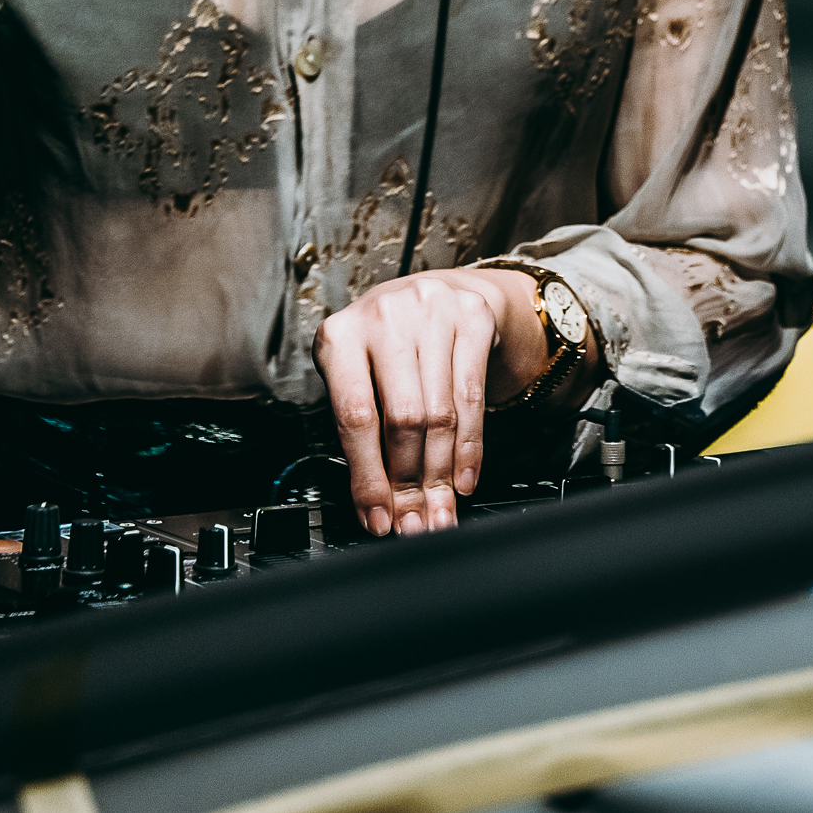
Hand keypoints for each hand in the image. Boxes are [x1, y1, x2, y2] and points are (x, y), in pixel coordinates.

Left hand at [313, 268, 548, 538]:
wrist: (438, 290)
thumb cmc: (388, 343)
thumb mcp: (359, 372)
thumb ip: (363, 429)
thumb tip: (376, 502)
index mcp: (340, 336)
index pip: (355, 416)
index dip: (368, 476)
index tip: (376, 516)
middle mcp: (384, 317)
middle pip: (403, 419)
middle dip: (410, 483)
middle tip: (414, 522)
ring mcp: (431, 313)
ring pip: (441, 415)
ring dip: (441, 475)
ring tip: (439, 512)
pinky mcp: (472, 319)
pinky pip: (473, 399)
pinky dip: (469, 450)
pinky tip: (462, 479)